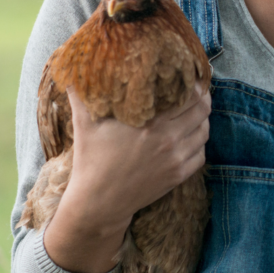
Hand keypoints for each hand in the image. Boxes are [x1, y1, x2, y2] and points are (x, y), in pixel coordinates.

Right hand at [67, 83, 211, 227]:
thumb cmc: (91, 159)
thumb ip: (81, 94)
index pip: (189, 96)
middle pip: (203, 110)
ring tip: (195, 111)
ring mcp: (176, 159)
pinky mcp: (178, 175)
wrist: (100, 202)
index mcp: (151, 124)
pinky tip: (190, 136)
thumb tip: (69, 70)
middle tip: (197, 90)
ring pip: (205, 131)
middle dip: (203, 97)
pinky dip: (200, 143)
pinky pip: (202, 154)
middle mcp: (169, 140)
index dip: (195, 83)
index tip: (190, 76)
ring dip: (203, 119)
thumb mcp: (84, 124)